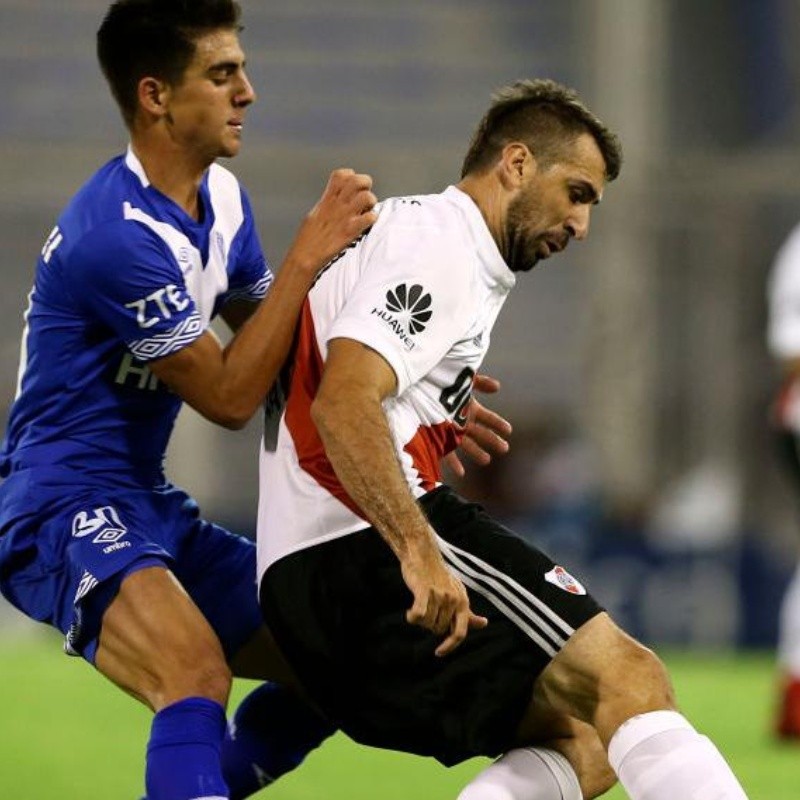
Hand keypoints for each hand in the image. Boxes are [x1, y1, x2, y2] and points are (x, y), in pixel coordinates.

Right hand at [289, 168, 377, 272]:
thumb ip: (326, 204)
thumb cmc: (308, 239)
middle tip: (364, 196)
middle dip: (365, 185)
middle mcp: (337, 205)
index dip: (351, 177)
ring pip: (367, 197)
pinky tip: (367, 224)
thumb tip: (333, 200)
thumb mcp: (315, 214)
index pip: (342, 175)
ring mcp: (345, 217)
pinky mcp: (350, 231)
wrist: (305, 256)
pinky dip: (372, 219)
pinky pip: (370, 218)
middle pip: (357, 181)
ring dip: (371, 202)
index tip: (352, 187)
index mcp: (327, 199)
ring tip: (367, 210)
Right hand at [401, 539, 487, 656]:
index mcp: (463, 602)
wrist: (423, 554)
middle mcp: (453, 599)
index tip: (438, 653)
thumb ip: (468, 612)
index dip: (450, 646)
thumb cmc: (438, 575)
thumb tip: (484, 624)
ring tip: (418, 605)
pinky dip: (412, 617)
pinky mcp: (424, 591)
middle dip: (429, 624)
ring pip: (426, 623)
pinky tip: (409, 612)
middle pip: (438, 629)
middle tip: (425, 609)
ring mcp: (439, 595)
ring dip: (419, 619)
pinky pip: (417, 615)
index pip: (460, 633)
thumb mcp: (458, 593)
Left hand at [444, 374, 511, 477]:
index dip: (498, 423)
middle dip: (492, 440)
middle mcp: (461, 421)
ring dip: (477, 453)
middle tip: (505, 448)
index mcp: (468, 408)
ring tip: (486, 460)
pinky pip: (447, 453)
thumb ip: (479, 382)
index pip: (487, 418)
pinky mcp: (437, 438)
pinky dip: (454, 464)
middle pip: (480, 433)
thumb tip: (498, 387)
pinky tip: (461, 473)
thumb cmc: (437, 381)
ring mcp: (449, 431)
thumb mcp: (461, 379)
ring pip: (466, 444)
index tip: (509, 430)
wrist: (413, 388)